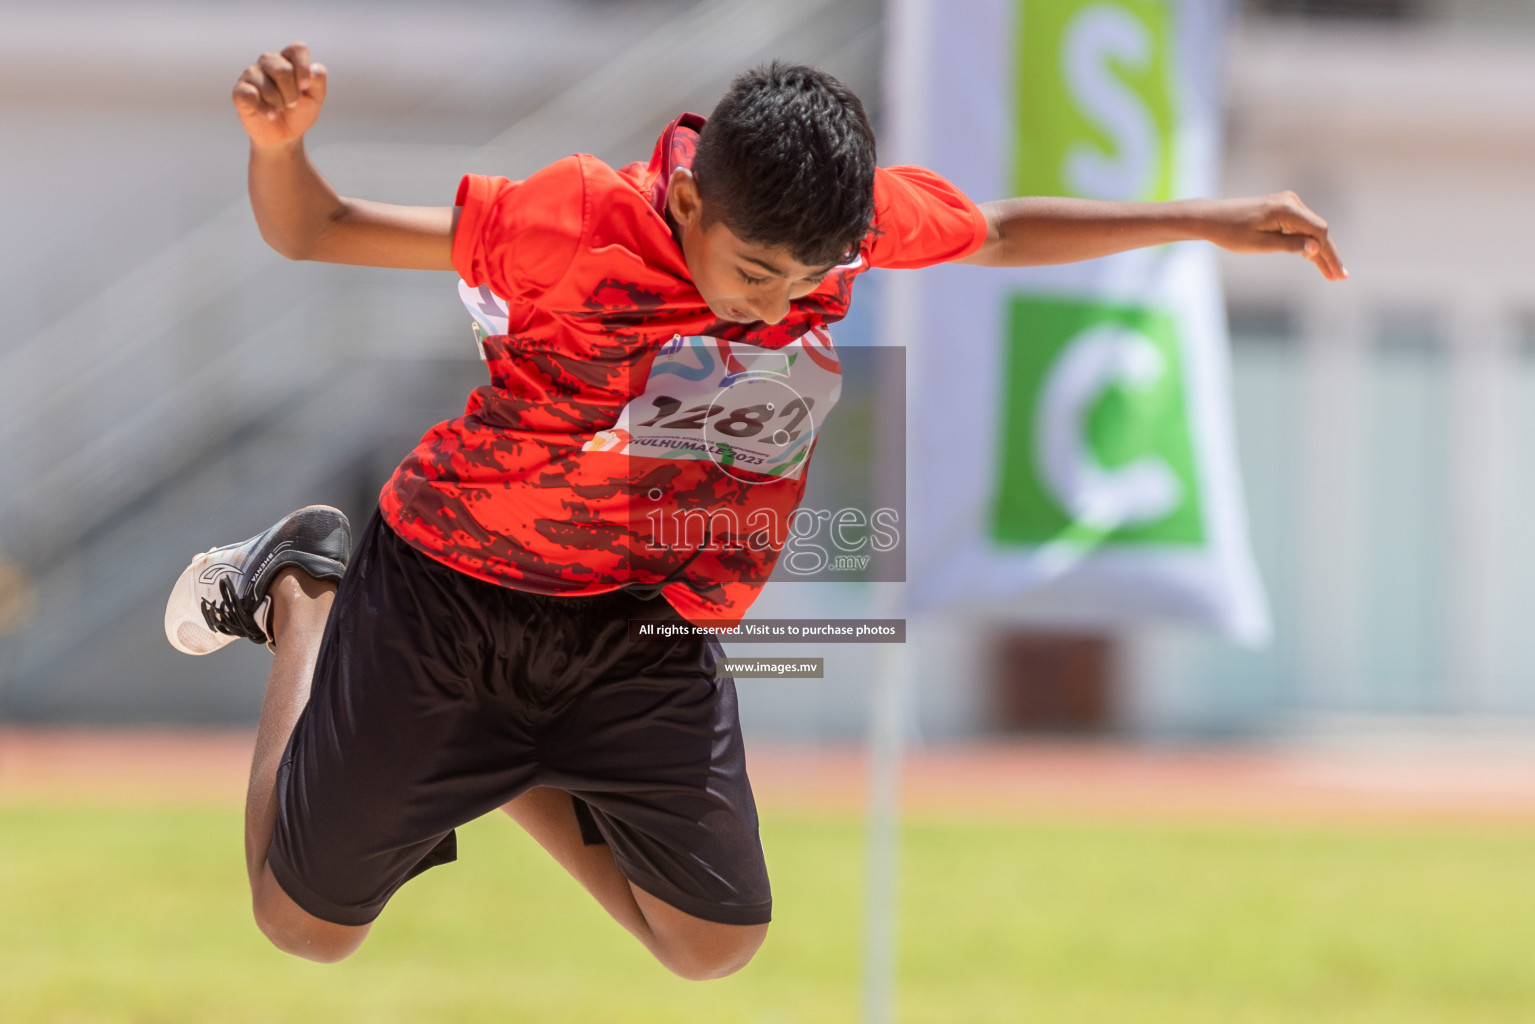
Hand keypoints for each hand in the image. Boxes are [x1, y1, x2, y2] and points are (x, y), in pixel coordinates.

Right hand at [232, 42, 326, 149]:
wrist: (284, 136)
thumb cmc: (299, 112)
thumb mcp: (315, 98)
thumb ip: (318, 81)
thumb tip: (314, 70)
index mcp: (288, 59)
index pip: (297, 49)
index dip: (303, 68)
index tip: (305, 86)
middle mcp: (268, 61)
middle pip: (283, 70)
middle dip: (292, 94)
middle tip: (292, 103)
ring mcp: (251, 74)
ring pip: (268, 88)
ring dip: (279, 104)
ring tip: (279, 108)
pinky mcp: (240, 90)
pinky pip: (250, 96)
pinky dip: (265, 110)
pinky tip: (270, 115)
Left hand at [1199, 191, 1346, 280]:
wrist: (1212, 218)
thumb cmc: (1231, 233)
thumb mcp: (1260, 244)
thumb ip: (1288, 245)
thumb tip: (1315, 248)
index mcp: (1287, 209)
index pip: (1319, 232)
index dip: (1330, 253)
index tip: (1337, 273)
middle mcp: (1291, 202)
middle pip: (1318, 231)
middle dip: (1328, 255)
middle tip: (1339, 277)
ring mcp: (1288, 204)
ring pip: (1310, 230)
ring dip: (1318, 251)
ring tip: (1330, 274)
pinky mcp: (1283, 209)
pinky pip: (1300, 227)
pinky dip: (1306, 243)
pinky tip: (1314, 259)